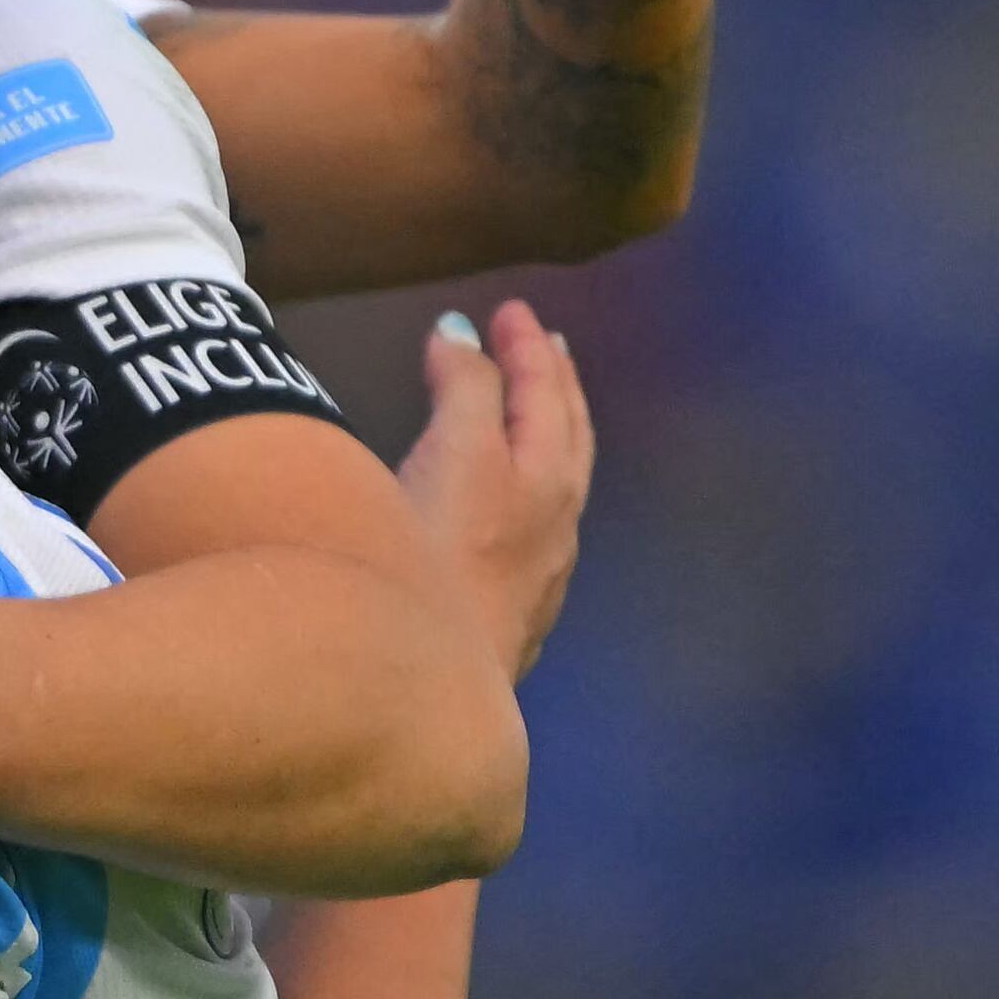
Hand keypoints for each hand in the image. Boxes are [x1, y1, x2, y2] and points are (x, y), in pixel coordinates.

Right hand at [401, 302, 588, 679]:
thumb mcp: (452, 458)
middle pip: (567, 436)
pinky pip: (543, 523)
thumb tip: (461, 337)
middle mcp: (554, 521)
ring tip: (541, 407)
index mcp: (539, 478)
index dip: (519, 349)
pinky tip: (519, 502)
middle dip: (553, 382)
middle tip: (544, 342)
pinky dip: (537, 484)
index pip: (537, 395)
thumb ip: (464, 392)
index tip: (505, 312)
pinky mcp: (514, 613)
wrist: (433, 687)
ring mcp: (540, 572)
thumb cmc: (432, 560)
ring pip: (562, 483)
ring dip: (553, 431)